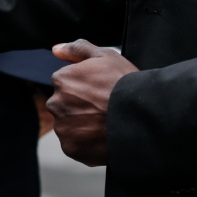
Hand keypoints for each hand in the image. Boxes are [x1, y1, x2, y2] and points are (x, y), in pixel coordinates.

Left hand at [47, 40, 138, 166]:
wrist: (141, 116)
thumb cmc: (125, 84)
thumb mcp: (105, 56)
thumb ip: (77, 49)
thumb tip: (56, 50)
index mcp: (61, 80)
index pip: (66, 84)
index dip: (86, 88)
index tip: (100, 92)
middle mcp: (56, 104)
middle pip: (64, 105)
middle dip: (80, 107)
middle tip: (103, 109)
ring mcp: (62, 128)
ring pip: (69, 126)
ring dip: (82, 125)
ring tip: (105, 123)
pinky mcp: (71, 148)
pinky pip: (75, 145)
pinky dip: (86, 143)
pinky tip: (102, 136)